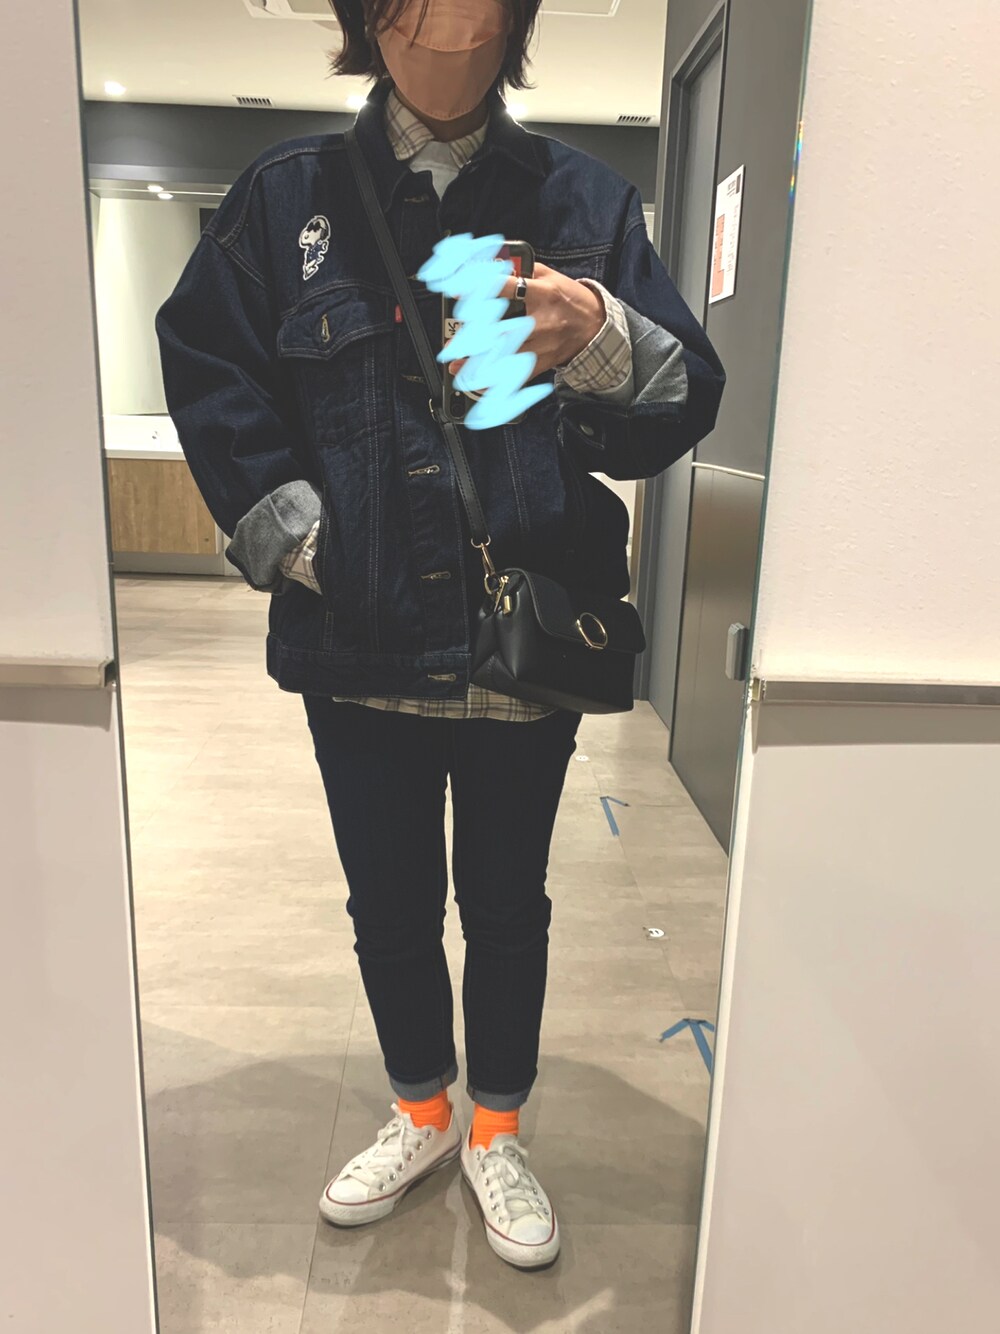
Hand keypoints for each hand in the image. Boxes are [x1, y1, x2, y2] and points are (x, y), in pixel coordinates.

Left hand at [447, 262, 604, 385]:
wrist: (594, 326)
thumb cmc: (569, 299)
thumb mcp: (550, 276)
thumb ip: (522, 271)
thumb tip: (491, 268)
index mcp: (543, 293)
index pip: (508, 288)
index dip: (481, 288)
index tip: (458, 291)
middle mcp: (541, 320)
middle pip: (503, 330)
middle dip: (475, 337)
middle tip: (453, 342)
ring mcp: (543, 344)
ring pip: (507, 356)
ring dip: (480, 363)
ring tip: (457, 367)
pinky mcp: (543, 361)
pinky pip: (518, 375)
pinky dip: (498, 382)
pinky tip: (481, 385)